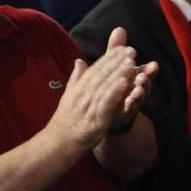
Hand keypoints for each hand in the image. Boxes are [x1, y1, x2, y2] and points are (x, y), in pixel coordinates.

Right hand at [48, 28, 154, 151]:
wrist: (59, 143)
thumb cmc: (66, 120)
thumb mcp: (70, 96)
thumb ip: (77, 78)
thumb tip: (79, 61)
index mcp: (79, 88)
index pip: (96, 69)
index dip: (109, 58)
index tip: (122, 47)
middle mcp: (83, 94)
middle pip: (102, 75)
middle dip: (117, 62)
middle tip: (131, 50)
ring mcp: (89, 106)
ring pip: (105, 86)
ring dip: (119, 73)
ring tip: (131, 62)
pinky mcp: (95, 118)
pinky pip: (106, 103)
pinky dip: (115, 92)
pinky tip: (125, 83)